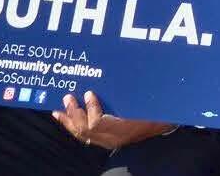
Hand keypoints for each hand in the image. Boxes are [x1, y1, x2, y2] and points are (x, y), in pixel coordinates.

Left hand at [51, 92, 167, 150]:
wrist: (159, 125)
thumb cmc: (153, 110)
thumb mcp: (143, 101)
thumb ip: (128, 94)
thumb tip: (114, 77)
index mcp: (123, 128)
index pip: (98, 123)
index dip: (91, 109)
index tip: (89, 94)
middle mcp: (112, 138)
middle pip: (86, 130)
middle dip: (74, 114)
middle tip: (68, 97)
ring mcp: (107, 141)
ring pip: (82, 134)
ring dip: (69, 121)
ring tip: (59, 109)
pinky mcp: (104, 141)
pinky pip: (84, 136)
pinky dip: (72, 127)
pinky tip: (65, 119)